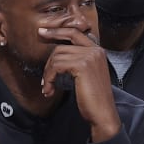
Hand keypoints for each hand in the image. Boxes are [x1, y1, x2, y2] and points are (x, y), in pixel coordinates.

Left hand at [38, 24, 119, 141]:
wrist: (102, 112)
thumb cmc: (91, 97)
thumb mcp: (84, 75)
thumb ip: (75, 62)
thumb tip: (55, 56)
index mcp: (97, 50)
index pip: (74, 33)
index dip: (57, 31)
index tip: (42, 32)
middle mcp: (95, 50)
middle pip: (60, 48)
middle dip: (48, 64)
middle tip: (45, 80)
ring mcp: (90, 56)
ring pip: (56, 58)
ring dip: (47, 75)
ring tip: (48, 88)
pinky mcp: (82, 65)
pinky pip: (56, 66)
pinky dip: (48, 78)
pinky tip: (49, 90)